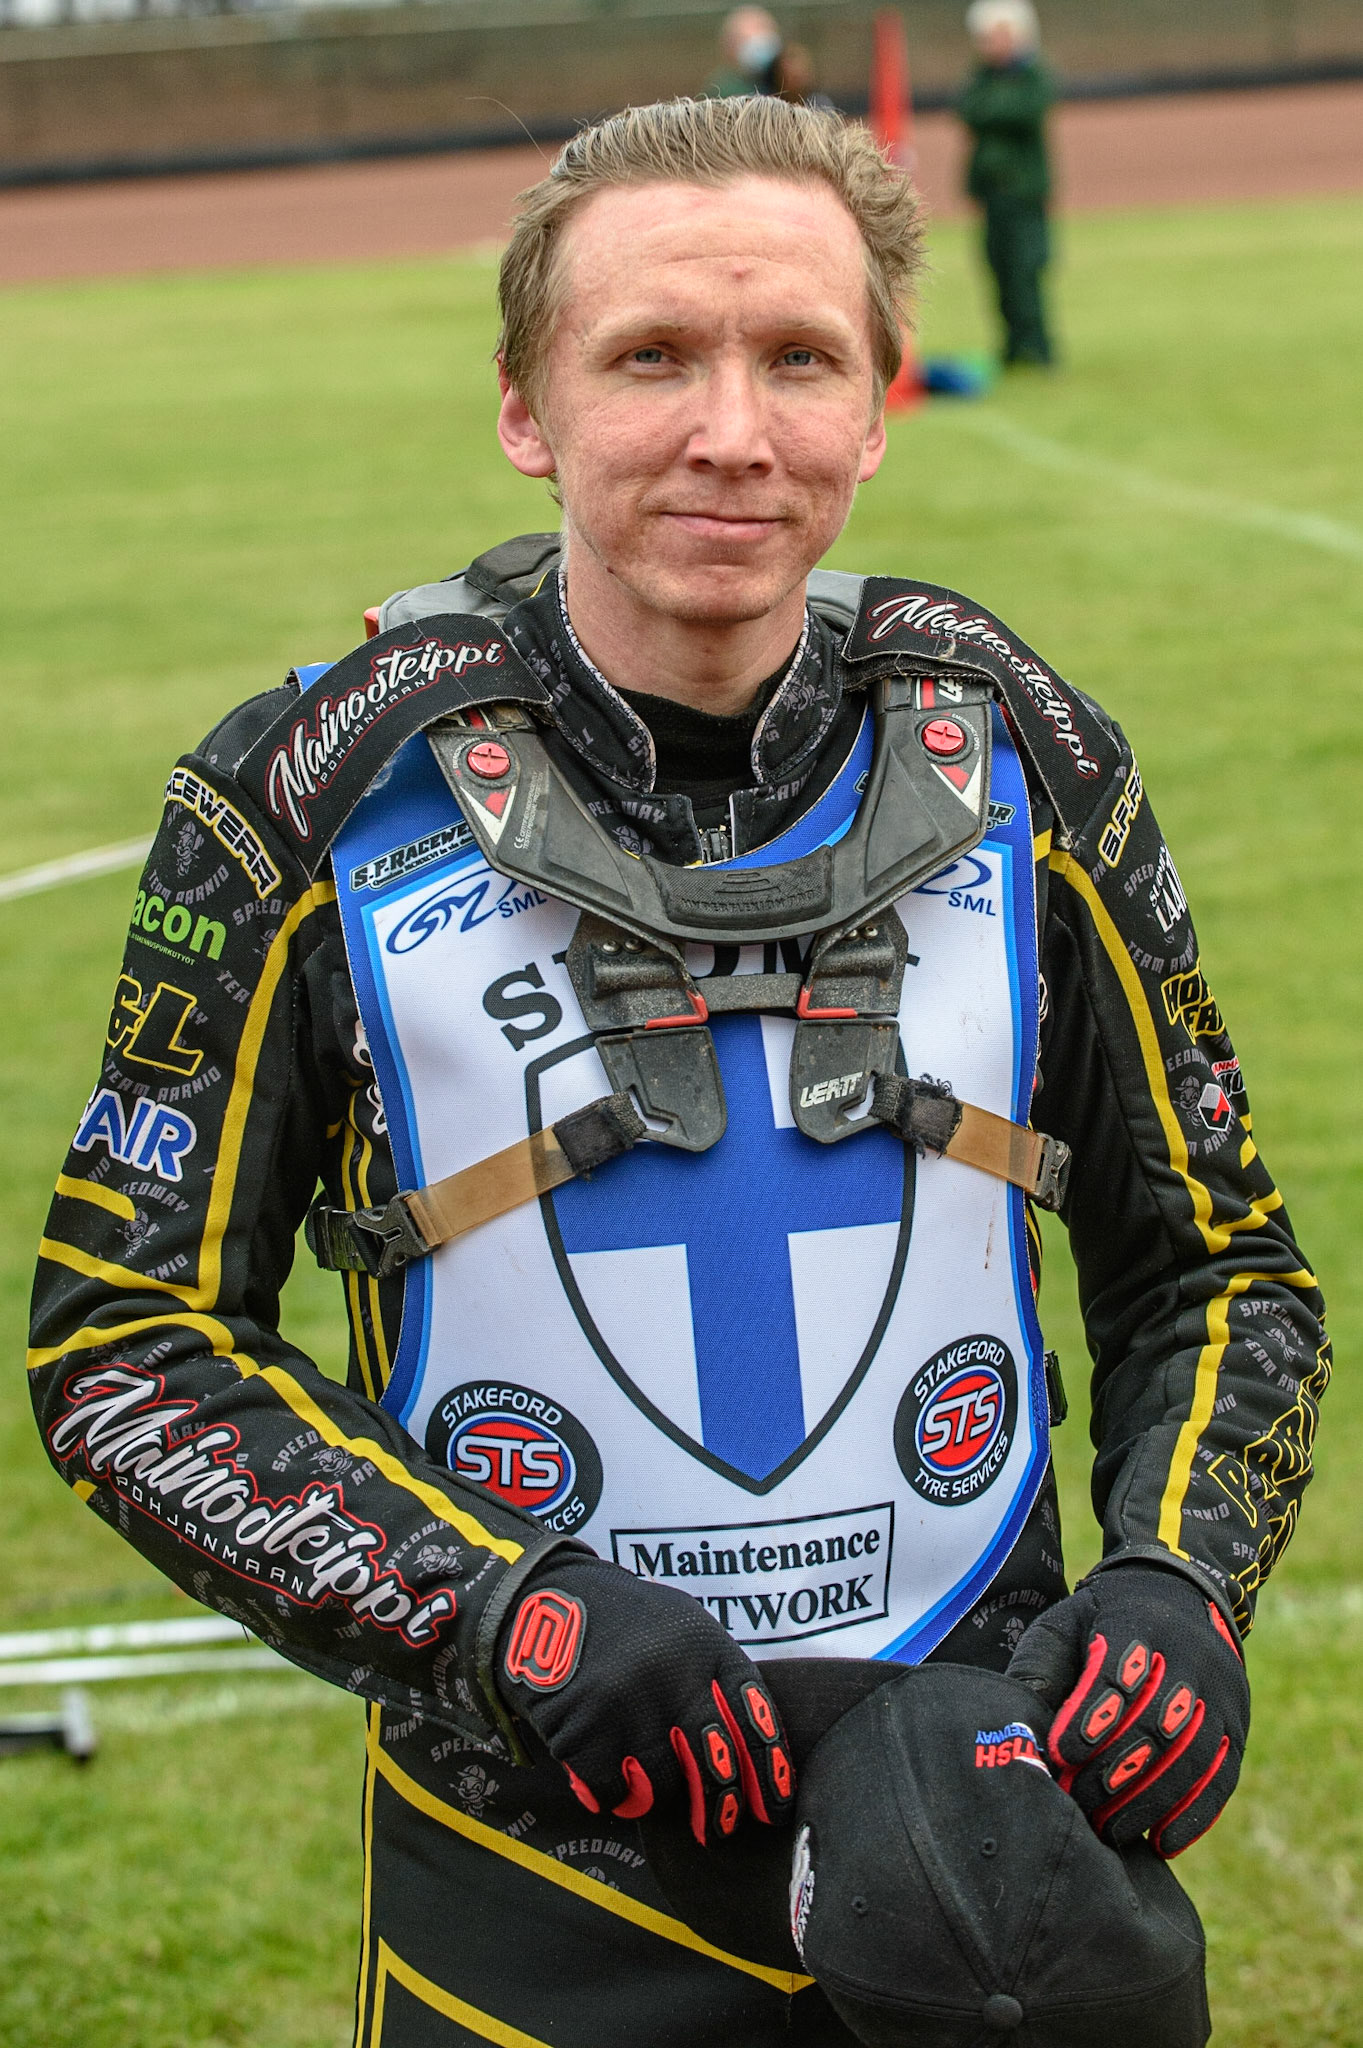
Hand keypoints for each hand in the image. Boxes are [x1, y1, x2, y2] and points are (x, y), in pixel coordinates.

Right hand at [496, 1555, 794, 1845]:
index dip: (770, 1777)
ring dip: (652, 1792)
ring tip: (637, 1771)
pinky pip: (612, 1793)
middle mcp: (679, 1682)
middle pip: (718, 1771)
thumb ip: (717, 1681)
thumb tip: (754, 1756)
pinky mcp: (587, 1733)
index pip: (757, 1727)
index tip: (771, 1812)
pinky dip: (608, 1792)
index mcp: (710, 1654)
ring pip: (663, 1789)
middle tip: (717, 1831)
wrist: (549, 1603)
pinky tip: (599, 1769)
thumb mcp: (686, 1629)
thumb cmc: (629, 1623)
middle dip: (721, 1811)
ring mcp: (633, 1710)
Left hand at [1007, 1563, 1248, 1857]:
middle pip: (1156, 1720)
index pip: (1119, 1673)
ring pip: (1191, 1754)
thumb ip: (1041, 1667)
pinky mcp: (1235, 1729)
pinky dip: (1195, 1815)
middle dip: (1114, 1768)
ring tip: (1110, 1832)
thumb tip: (1020, 1725)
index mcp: (1139, 1622)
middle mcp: (1189, 1657)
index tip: (1061, 1753)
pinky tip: (1164, 1843)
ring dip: (1150, 1800)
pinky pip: (1221, 1776)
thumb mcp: (1066, 1623)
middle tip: (1076, 1803)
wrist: (1179, 1599)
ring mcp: (1220, 1695)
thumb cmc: (1104, 1623)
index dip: (1091, 1715)